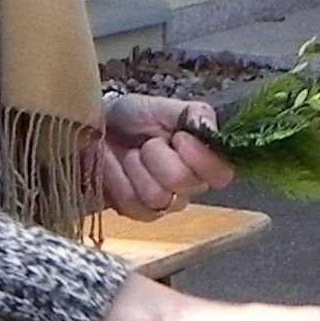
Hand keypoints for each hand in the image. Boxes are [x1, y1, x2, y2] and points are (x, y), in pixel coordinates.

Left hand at [92, 94, 233, 219]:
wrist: (99, 127)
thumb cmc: (135, 117)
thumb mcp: (164, 107)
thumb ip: (194, 114)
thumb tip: (211, 128)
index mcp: (204, 160)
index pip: (221, 175)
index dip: (199, 157)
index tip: (178, 137)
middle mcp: (190, 187)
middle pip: (182, 181)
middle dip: (157, 154)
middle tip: (146, 143)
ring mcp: (164, 203)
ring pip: (156, 195)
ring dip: (136, 166)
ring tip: (130, 153)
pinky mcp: (139, 213)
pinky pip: (132, 202)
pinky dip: (118, 177)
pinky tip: (116, 166)